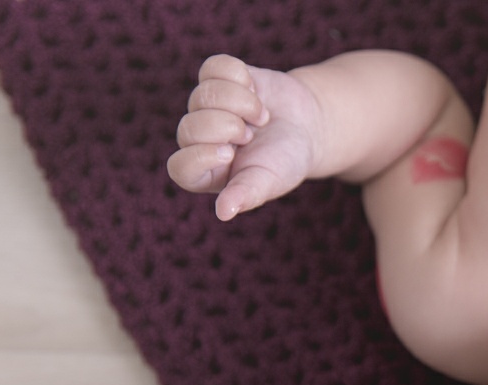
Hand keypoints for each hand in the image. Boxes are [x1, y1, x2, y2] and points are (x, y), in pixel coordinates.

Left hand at [167, 54, 320, 220]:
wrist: (308, 128)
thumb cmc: (286, 162)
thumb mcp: (270, 181)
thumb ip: (246, 195)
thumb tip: (223, 213)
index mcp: (205, 172)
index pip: (180, 168)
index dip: (199, 157)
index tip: (229, 153)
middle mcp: (198, 139)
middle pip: (189, 127)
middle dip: (226, 127)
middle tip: (250, 136)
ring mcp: (205, 106)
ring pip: (204, 94)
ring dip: (242, 103)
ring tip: (260, 117)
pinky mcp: (218, 78)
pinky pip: (215, 67)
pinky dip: (240, 77)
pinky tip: (254, 91)